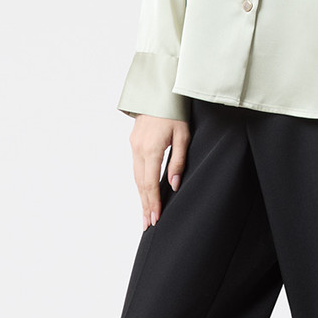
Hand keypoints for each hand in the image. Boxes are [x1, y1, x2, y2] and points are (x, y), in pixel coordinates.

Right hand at [130, 114, 189, 230]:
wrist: (159, 91)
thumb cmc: (175, 111)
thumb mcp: (183, 135)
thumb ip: (178, 161)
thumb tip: (173, 184)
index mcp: (151, 149)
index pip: (151, 183)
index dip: (153, 203)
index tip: (155, 219)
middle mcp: (138, 149)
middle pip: (141, 184)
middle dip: (145, 205)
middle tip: (148, 225)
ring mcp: (134, 145)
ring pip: (136, 177)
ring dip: (141, 196)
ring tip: (146, 213)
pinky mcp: (134, 142)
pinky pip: (135, 167)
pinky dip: (140, 183)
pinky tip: (144, 191)